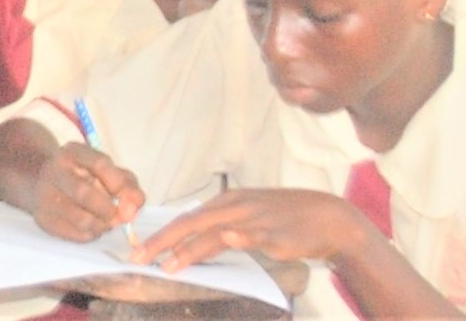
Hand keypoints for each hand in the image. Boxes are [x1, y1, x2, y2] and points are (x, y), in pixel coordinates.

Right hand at [32, 143, 144, 242]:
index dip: (118, 183)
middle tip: (118, 217)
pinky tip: (92, 227)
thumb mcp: (107, 172)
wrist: (43, 183)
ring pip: (80, 218)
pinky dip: (90, 234)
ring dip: (102, 225)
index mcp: (73, 152)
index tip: (123, 195)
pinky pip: (74, 234)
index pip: (99, 164)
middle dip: (109, 209)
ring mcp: (45, 196)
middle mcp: (54, 171)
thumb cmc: (84, 176)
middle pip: (85, 193)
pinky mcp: (43, 219)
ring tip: (106, 222)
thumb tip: (134, 208)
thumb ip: (128, 185)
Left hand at [133, 189, 370, 272]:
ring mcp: (255, 218)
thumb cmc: (287, 220)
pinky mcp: (275, 231)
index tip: (139, 250)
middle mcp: (236, 206)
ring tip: (169, 264)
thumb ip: (222, 230)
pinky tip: (229, 238)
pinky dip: (239, 236)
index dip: (161, 234)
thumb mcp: (249, 220)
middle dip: (162, 241)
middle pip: (192, 223)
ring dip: (191, 248)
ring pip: (216, 231)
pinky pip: (254, 233)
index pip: (187, 218)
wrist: (328, 217)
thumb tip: (193, 244)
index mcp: (228, 202)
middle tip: (138, 259)